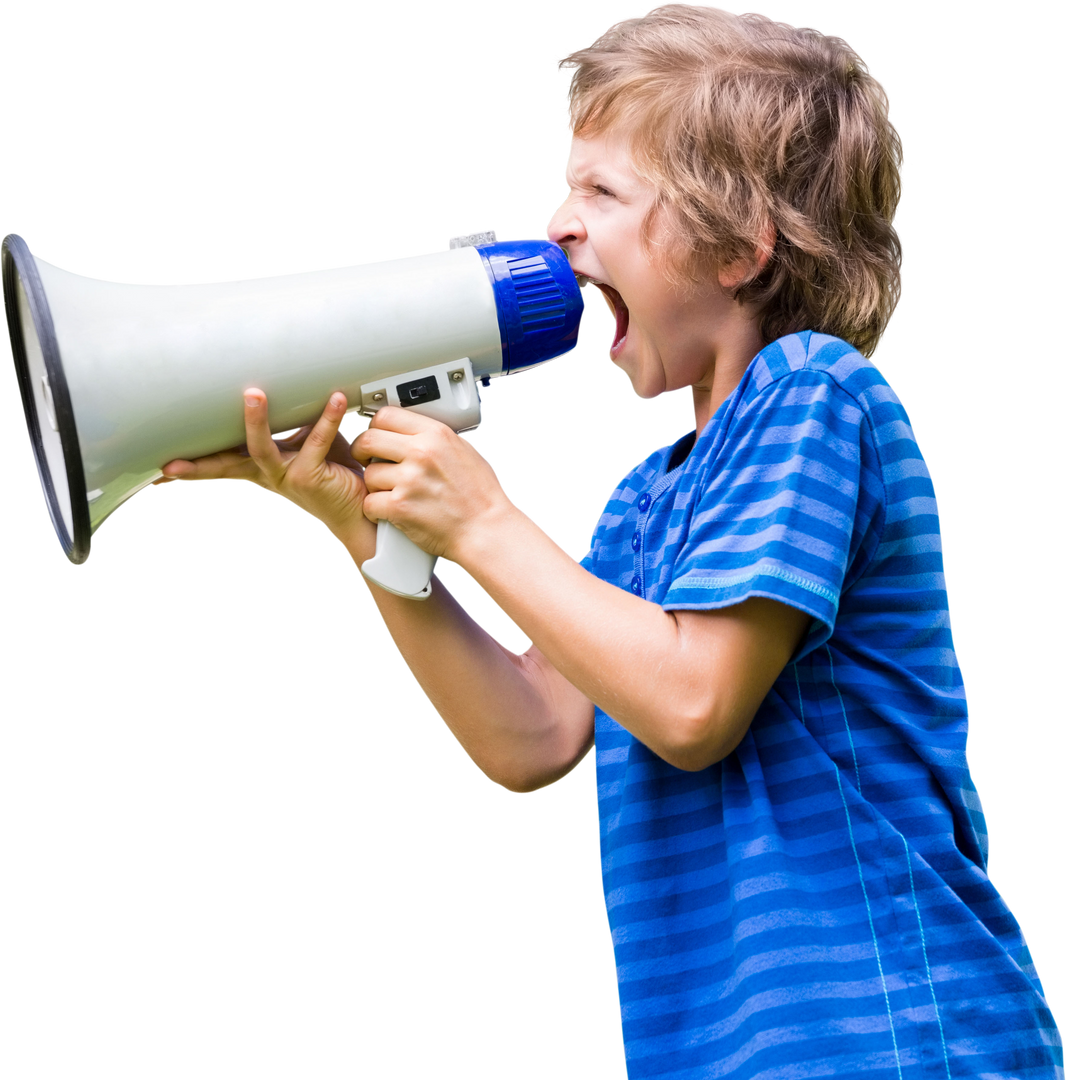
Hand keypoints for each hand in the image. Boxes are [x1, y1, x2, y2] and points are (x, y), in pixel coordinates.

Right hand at [153, 389, 375, 556]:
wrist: (361, 510)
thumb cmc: (336, 474)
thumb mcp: (309, 444)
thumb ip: (296, 423)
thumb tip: (292, 387)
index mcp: (263, 468)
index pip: (222, 463)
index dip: (193, 466)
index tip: (163, 469)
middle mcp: (270, 474)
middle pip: (228, 458)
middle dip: (204, 444)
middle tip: (185, 423)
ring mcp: (287, 477)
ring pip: (261, 449)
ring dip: (256, 421)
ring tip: (253, 396)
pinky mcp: (311, 477)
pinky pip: (316, 442)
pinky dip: (326, 418)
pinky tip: (335, 401)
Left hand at [351, 406, 514, 566]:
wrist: (486, 530)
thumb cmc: (482, 497)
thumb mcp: (466, 452)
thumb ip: (437, 440)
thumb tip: (416, 433)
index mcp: (436, 435)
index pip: (387, 416)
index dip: (376, 426)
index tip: (376, 436)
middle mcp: (421, 453)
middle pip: (368, 439)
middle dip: (363, 452)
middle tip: (367, 461)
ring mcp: (409, 480)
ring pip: (368, 474)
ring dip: (375, 486)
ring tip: (390, 493)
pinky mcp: (400, 507)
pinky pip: (370, 503)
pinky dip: (376, 511)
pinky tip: (389, 512)